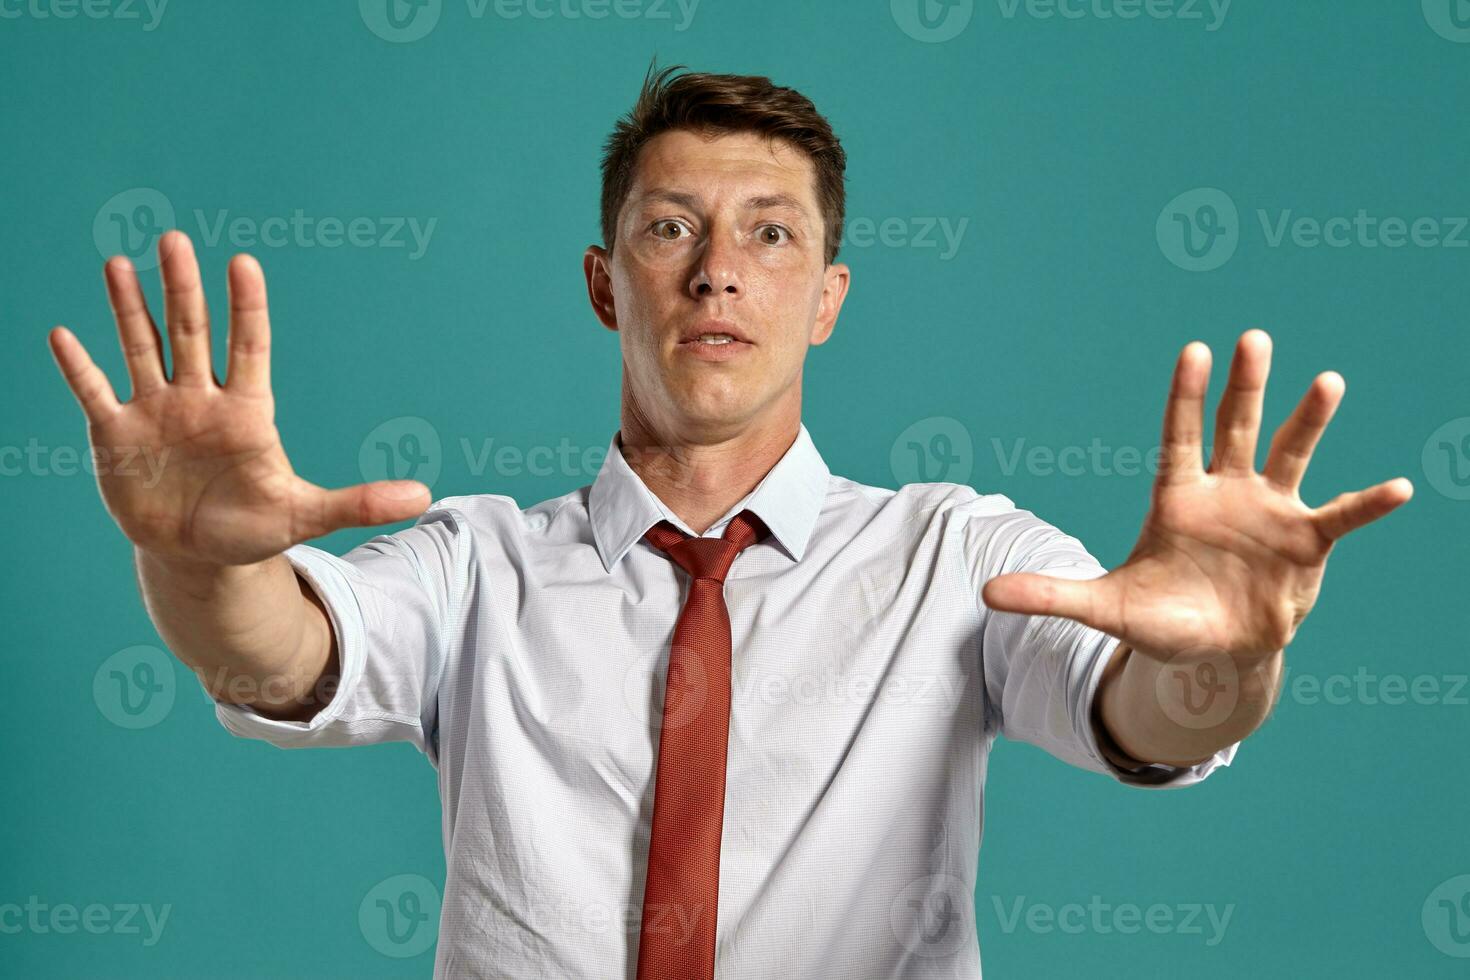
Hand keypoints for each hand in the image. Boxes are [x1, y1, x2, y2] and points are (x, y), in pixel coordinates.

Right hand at [48, 230, 429, 566]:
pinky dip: (79, 369)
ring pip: (140, 349)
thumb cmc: (253, 527)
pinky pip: (94, 394)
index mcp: (247, 410)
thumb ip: (359, 502)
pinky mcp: (117, 436)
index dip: (246, 307)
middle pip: (190, 332)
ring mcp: (156, 413)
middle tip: (174, 239)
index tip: (243, 262)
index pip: (249, 346)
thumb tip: (425, 499)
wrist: (198, 555)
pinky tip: (62, 334)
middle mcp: (199, 399)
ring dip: (128, 309)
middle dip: (183, 288)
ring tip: (119, 262)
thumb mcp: (306, 516)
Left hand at [981, 329, 1412, 667]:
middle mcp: (1227, 493)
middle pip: (1237, 429)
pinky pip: (1340, 517)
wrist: (1212, 650)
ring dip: (1309, 421)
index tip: (1193, 351)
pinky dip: (1367, 504)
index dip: (1185, 397)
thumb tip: (985, 596)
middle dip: (1246, 386)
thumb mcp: (1105, 607)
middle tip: (1254, 336)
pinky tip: (1399, 487)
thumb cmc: (1160, 617)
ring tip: (1328, 380)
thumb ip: (1052, 595)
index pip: (1178, 437)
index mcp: (1177, 498)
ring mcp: (1269, 513)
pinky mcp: (1305, 544)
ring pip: (1291, 455)